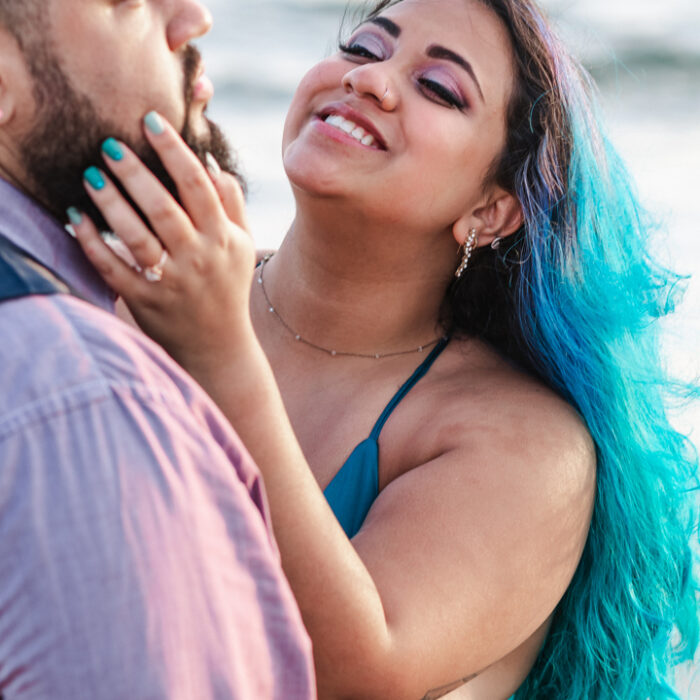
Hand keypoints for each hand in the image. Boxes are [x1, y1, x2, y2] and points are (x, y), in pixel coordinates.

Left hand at [71, 112, 255, 368]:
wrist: (219, 346)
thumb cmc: (228, 286)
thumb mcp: (242, 244)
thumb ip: (231, 202)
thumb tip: (208, 161)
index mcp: (223, 238)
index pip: (198, 186)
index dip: (174, 150)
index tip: (150, 120)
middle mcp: (199, 258)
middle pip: (164, 208)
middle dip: (135, 172)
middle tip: (109, 144)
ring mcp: (171, 282)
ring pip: (137, 237)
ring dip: (111, 203)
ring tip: (91, 175)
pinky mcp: (146, 301)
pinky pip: (114, 269)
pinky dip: (91, 243)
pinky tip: (74, 218)